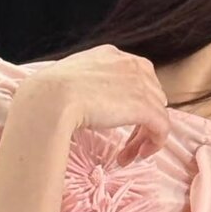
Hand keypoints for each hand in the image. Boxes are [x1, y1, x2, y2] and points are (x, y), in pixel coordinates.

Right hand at [22, 43, 170, 164]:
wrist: (49, 99)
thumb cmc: (48, 95)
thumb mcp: (68, 81)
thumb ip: (83, 86)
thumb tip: (80, 104)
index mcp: (111, 55)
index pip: (137, 76)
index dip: (134, 102)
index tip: (121, 123)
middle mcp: (130, 64)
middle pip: (152, 94)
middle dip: (142, 120)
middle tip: (126, 143)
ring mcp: (139, 84)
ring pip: (157, 113)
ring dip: (144, 136)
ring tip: (128, 155)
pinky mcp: (144, 107)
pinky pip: (162, 127)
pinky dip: (155, 143)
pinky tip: (137, 156)